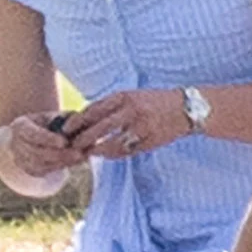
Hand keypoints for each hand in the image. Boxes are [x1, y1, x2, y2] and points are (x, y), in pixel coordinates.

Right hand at [2, 112, 86, 177]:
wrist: (35, 137)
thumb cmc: (47, 122)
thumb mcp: (54, 116)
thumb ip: (65, 118)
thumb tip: (78, 121)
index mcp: (20, 126)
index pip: (33, 134)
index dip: (48, 139)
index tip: (64, 142)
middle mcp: (16, 144)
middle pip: (38, 153)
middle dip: (59, 154)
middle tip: (78, 153)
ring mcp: (21, 160)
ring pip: (42, 165)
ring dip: (62, 162)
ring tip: (80, 157)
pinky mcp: (30, 171)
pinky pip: (46, 171)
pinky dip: (61, 166)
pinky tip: (75, 162)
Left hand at [65, 89, 191, 159]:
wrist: (186, 108)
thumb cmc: (155, 102)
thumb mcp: (133, 96)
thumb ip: (113, 105)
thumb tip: (88, 118)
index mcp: (125, 96)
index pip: (94, 109)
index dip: (78, 121)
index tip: (66, 129)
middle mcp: (131, 110)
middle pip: (99, 127)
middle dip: (82, 138)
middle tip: (72, 145)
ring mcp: (141, 127)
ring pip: (111, 142)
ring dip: (96, 149)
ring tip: (87, 152)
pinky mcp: (149, 141)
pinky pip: (126, 151)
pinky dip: (113, 154)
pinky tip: (105, 155)